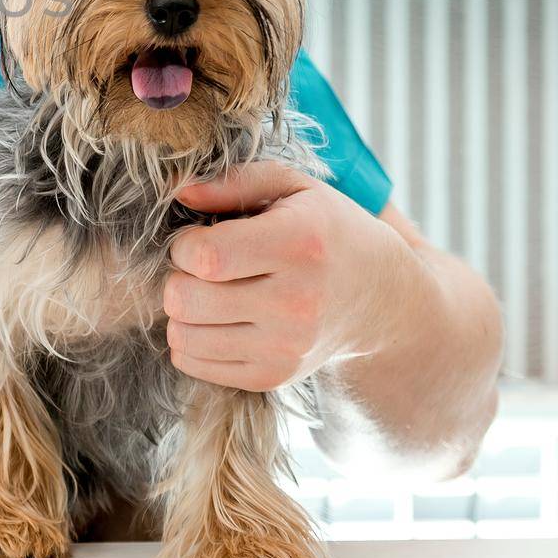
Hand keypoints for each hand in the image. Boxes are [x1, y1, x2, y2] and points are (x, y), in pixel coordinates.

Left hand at [159, 161, 409, 392]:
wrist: (381, 298)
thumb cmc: (325, 230)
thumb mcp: (293, 187)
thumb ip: (234, 180)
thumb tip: (177, 191)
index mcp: (300, 245)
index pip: (206, 256)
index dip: (185, 244)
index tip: (198, 239)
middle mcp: (296, 303)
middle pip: (187, 300)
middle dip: (178, 277)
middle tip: (200, 269)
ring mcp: (286, 347)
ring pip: (184, 336)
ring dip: (180, 312)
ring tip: (206, 293)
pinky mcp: (274, 376)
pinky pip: (194, 364)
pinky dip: (190, 342)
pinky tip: (214, 320)